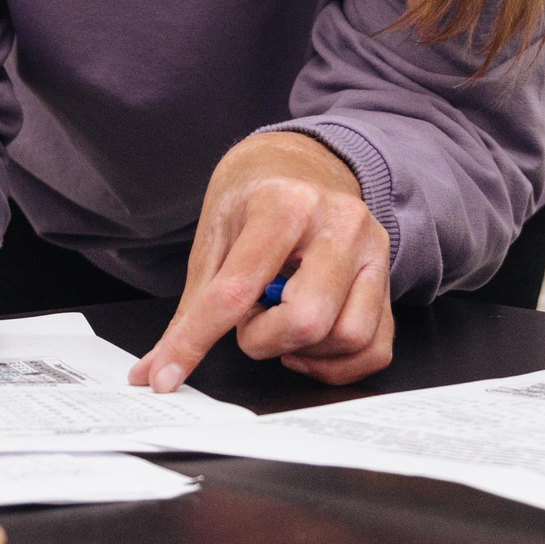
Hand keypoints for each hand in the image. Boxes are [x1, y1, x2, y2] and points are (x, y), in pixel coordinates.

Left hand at [128, 132, 392, 392]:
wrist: (299, 167)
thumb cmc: (253, 202)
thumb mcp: (214, 239)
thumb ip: (192, 309)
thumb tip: (155, 370)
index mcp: (286, 204)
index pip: (238, 290)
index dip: (196, 341)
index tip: (165, 376)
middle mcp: (339, 224)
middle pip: (307, 320)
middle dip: (265, 340)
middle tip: (251, 319)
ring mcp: (373, 251)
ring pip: (347, 338)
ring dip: (302, 349)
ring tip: (281, 320)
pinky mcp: (388, 279)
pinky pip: (373, 349)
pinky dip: (335, 362)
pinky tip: (308, 340)